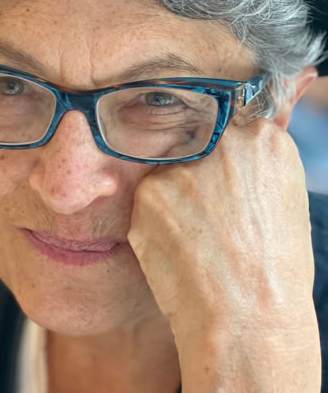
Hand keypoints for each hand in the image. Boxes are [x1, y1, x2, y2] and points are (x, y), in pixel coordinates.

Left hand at [127, 118, 320, 391]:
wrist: (246, 320)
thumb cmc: (273, 270)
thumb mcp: (283, 199)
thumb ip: (258, 155)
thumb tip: (261, 112)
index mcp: (264, 140)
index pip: (228, 121)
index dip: (219, 152)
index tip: (220, 177)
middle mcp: (223, 141)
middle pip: (195, 140)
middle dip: (197, 170)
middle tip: (210, 213)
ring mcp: (183, 163)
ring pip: (170, 169)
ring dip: (177, 194)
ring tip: (199, 234)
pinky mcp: (149, 190)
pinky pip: (150, 196)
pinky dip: (159, 218)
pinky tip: (180, 245)